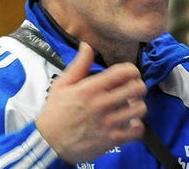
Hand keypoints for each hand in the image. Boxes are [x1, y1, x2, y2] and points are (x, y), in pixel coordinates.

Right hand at [35, 42, 147, 162]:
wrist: (48, 144)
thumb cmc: (56, 112)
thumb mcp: (62, 85)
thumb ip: (79, 64)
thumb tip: (87, 45)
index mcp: (91, 88)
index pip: (125, 72)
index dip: (132, 71)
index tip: (128, 75)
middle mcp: (102, 104)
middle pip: (138, 88)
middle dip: (138, 87)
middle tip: (132, 91)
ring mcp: (108, 123)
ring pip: (140, 109)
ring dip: (138, 106)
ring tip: (131, 107)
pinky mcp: (112, 140)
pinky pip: (137, 131)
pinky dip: (138, 127)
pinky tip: (130, 124)